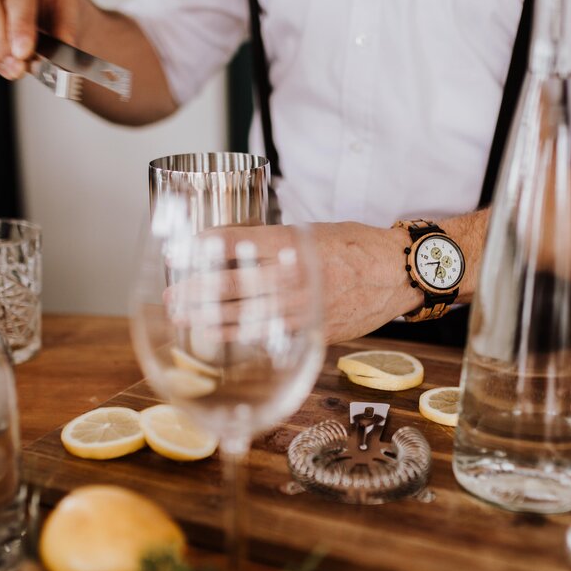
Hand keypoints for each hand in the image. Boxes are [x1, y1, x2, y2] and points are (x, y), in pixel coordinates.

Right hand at [0, 0, 84, 79]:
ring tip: (13, 71)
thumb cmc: (49, 1)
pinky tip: (3, 64)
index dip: (19, 25)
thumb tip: (59, 58)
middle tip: (18, 68)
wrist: (37, 1)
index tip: (23, 52)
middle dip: (2, 46)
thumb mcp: (65, 9)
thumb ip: (64, 29)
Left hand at [161, 222, 420, 345]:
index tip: (180, 252)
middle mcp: (294, 276)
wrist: (398, 273)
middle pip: (235, 284)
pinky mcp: (314, 330)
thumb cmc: (357, 246)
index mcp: (294, 244)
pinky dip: (242, 336)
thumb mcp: (316, 231)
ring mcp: (304, 306)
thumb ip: (280, 243)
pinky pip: (272, 334)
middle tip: (172, 296)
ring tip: (185, 319)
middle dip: (198, 291)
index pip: (240, 243)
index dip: (206, 249)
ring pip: (249, 315)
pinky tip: (219, 338)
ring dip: (211, 318)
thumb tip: (238, 249)